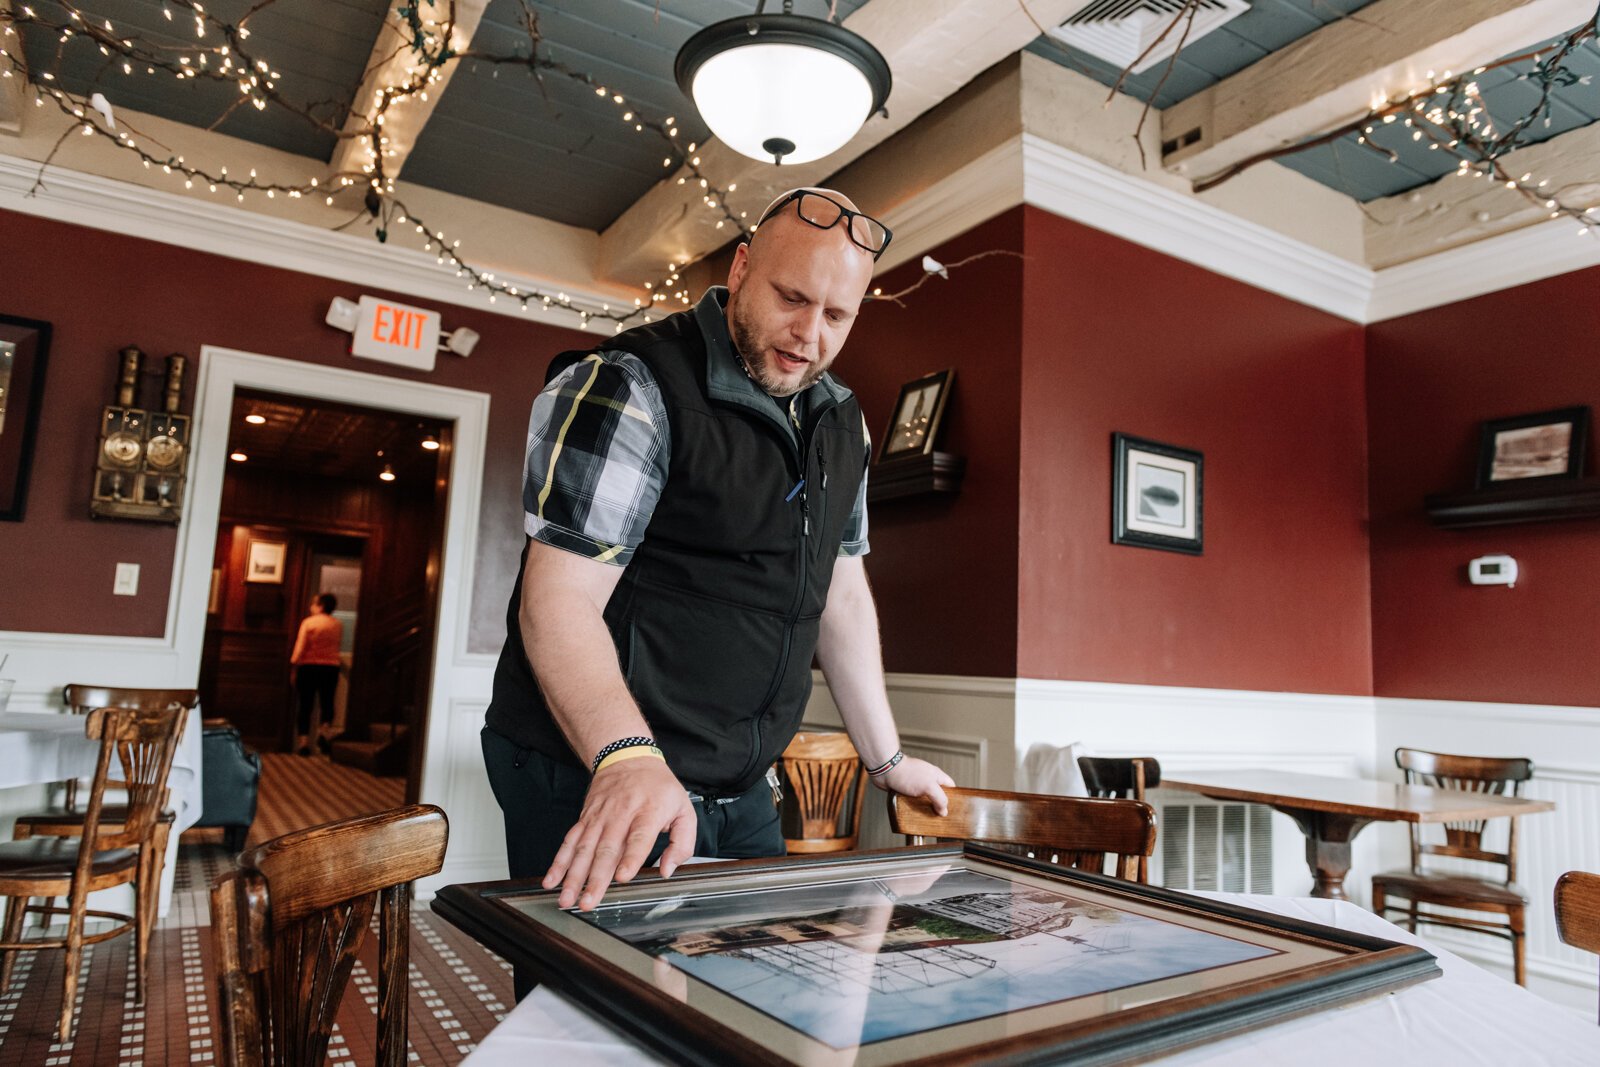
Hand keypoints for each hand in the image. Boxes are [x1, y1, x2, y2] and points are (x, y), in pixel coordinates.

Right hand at [542, 757, 696, 911]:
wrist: (627, 757)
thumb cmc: (657, 787)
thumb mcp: (684, 809)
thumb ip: (682, 842)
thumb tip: (668, 870)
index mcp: (648, 812)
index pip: (638, 837)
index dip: (630, 858)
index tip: (622, 877)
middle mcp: (621, 815)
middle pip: (606, 849)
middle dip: (595, 879)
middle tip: (588, 902)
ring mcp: (600, 817)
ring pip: (584, 849)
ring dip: (573, 876)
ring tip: (567, 898)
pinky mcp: (585, 819)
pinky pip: (570, 842)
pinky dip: (559, 862)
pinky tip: (552, 879)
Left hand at [872, 756, 953, 814]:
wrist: (886, 770)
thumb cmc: (907, 773)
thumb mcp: (929, 786)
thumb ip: (939, 798)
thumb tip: (944, 811)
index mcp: (936, 776)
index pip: (950, 787)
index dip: (953, 797)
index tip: (953, 808)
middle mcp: (927, 780)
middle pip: (937, 794)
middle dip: (938, 805)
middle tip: (939, 817)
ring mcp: (916, 785)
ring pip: (924, 799)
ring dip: (925, 808)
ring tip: (927, 819)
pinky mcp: (905, 790)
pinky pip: (913, 801)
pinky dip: (913, 808)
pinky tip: (914, 815)